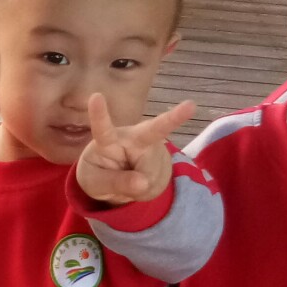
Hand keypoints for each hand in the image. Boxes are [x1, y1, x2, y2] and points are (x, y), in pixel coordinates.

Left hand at [75, 96, 196, 204]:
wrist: (115, 181)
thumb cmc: (97, 175)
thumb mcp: (95, 184)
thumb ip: (114, 183)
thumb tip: (144, 183)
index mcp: (108, 141)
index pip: (103, 130)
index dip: (99, 115)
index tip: (95, 96)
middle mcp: (133, 138)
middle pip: (153, 131)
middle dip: (174, 118)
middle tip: (191, 106)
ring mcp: (152, 146)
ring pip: (153, 174)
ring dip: (142, 187)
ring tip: (130, 182)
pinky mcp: (164, 158)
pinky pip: (160, 182)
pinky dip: (149, 190)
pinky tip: (142, 182)